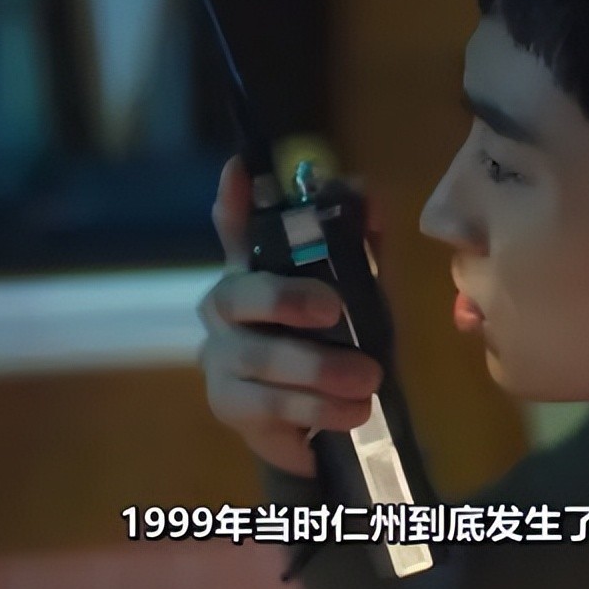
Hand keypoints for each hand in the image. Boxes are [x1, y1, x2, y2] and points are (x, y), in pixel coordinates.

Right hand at [197, 156, 382, 476]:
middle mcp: (226, 309)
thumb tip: (368, 196)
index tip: (240, 168)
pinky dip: (316, 410)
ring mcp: (221, 358)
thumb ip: (363, 247)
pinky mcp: (230, 406)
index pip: (235, 229)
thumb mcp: (362, 295)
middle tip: (333, 308)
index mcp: (257, 271)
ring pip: (255, 358)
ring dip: (316, 370)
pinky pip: (266, 408)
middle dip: (283, 298)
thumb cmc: (338, 345)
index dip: (233, 201)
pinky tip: (352, 412)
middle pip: (233, 294)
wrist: (324, 420)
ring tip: (368, 381)